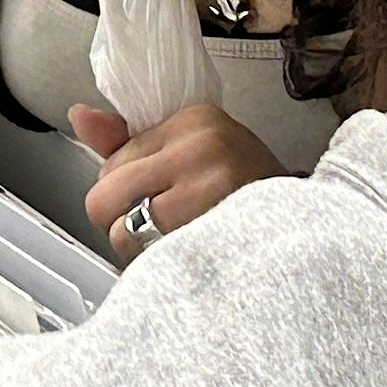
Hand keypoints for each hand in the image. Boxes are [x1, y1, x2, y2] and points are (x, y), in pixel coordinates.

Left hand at [69, 99, 286, 255]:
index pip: (111, 164)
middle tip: (159, 225)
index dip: (126, 189)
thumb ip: (127, 139)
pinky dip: (159, 270)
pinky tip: (186, 260)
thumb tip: (77, 116)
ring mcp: (209, 194)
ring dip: (140, 250)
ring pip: (123, 237)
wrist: (309, 225)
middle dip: (120, 220)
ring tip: (175, 242)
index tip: (163, 192)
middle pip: (104, 199)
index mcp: (193, 120)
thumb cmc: (242, 187)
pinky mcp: (214, 238)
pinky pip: (150, 264)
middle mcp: (200, 149)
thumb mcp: (190, 148)